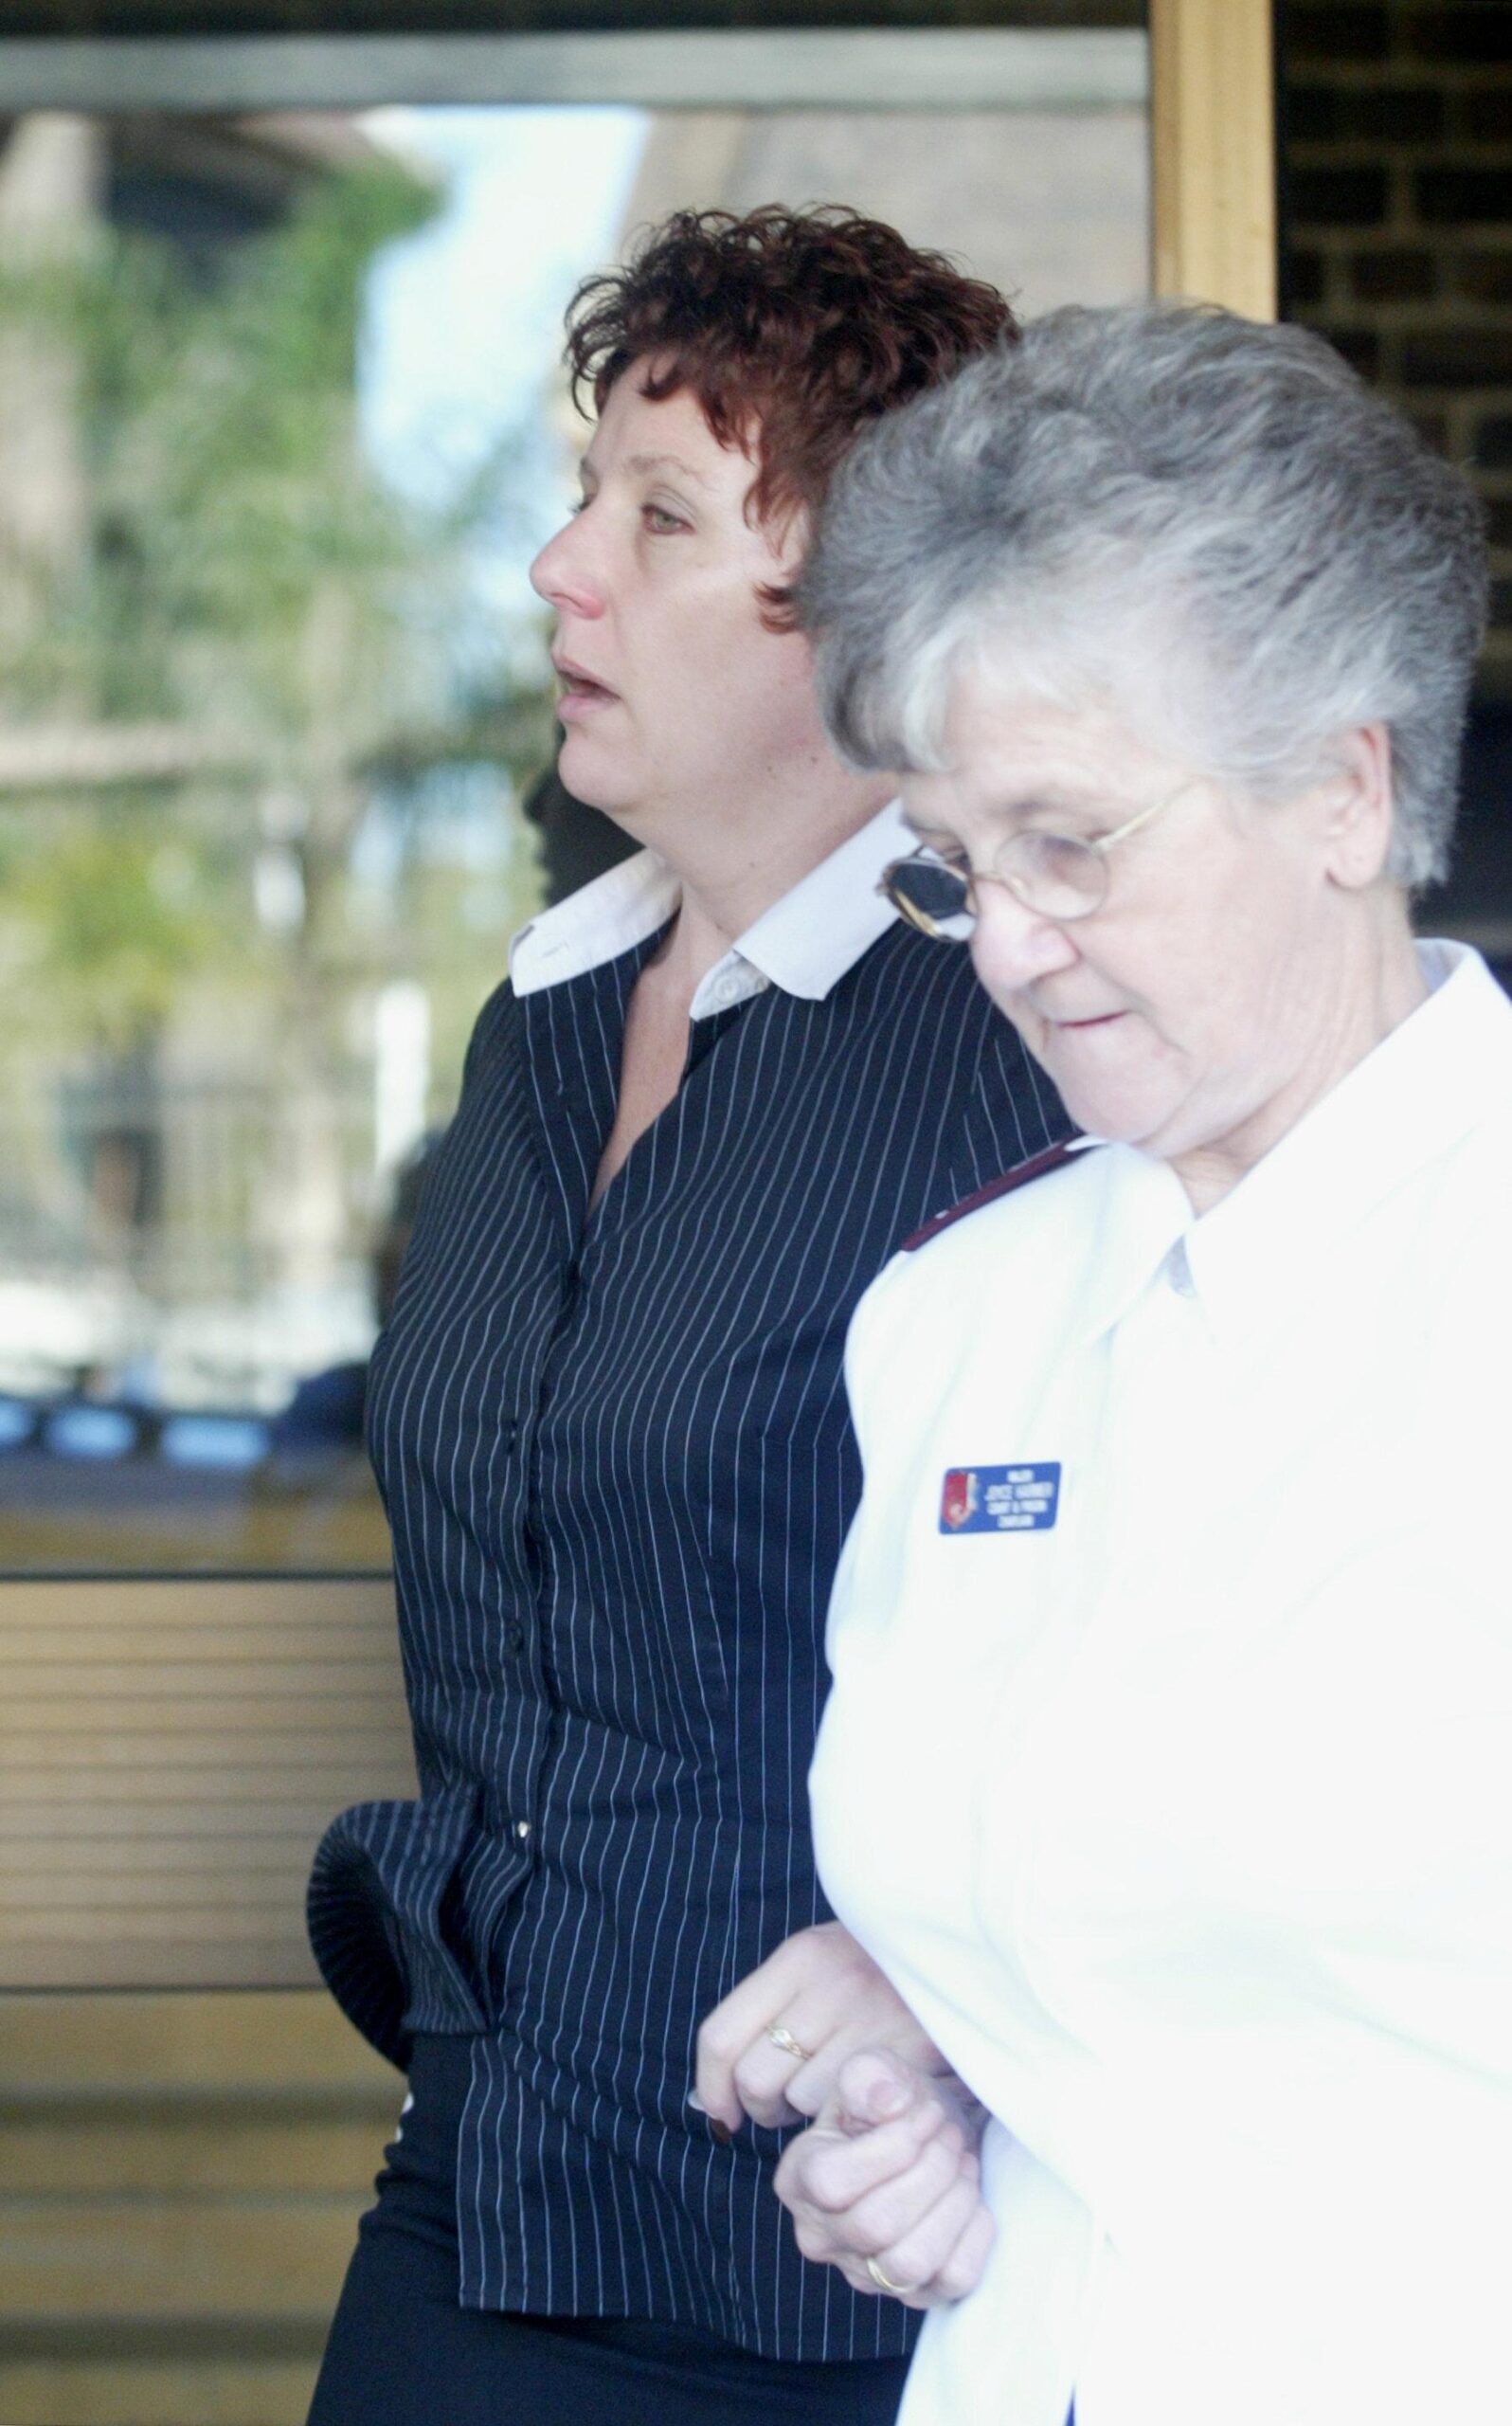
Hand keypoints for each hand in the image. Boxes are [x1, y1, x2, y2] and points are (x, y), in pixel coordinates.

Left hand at [695, 1922, 947, 2130]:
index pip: (722, 2034)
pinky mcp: (908, 2054)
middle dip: (762, 2106)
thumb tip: (710, 2095)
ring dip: (809, 2111)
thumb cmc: (881, 1969)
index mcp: (802, 1957)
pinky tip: (864, 2097)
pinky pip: (848, 2110)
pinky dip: (848, 2116)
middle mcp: (831, 1985)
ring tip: (835, 2092)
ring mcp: (872, 2019)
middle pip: (755, 2078)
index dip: (712, 2086)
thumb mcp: (823, 1964)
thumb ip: (770, 2012)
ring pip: (799, 2101)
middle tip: (787, 2102)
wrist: (967, 1949)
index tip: (721, 2113)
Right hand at [773, 2047, 994, 2309]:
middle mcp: (821, 2237)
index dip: (889, 2147)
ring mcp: (867, 2275)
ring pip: (910, 2262)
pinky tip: (971, 2197)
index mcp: (798, 2179)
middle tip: (950, 2135)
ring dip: (951, 2203)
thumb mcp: (875, 2072)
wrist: (930, 2136)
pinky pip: (952, 2281)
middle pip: (875, 2226)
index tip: (925, 2112)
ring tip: (962, 2163)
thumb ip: (870, 2076)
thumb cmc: (895, 2105)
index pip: (832, 2183)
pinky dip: (973, 2235)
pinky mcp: (916, 2294)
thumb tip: (888, 2103)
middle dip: (928, 2171)